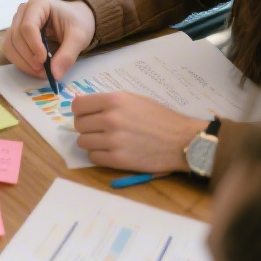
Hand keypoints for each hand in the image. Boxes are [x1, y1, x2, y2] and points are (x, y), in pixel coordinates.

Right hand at [4, 0, 95, 79]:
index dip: (34, 46)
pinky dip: (21, 62)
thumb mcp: (79, 37)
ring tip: (40, 71)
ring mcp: (16, 23)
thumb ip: (68, 54)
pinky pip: (11, 50)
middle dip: (28, 57)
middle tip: (44, 71)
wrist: (76, 19)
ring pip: (10, 45)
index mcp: (38, 4)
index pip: (27, 26)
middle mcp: (22, 12)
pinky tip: (34, 68)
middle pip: (16, 37)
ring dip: (22, 62)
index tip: (44, 61)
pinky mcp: (15, 34)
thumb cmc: (77, 22)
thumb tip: (55, 75)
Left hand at [72, 92, 208, 172]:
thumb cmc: (160, 118)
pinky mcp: (118, 160)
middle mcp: (111, 119)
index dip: (80, 112)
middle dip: (87, 128)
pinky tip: (112, 152)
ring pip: (82, 142)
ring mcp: (113, 140)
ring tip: (107, 141)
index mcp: (114, 100)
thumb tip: (77, 102)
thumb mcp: (134, 99)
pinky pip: (93, 157)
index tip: (87, 116)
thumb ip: (107, 101)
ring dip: (92, 142)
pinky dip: (99, 156)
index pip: (77, 106)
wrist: (183, 141)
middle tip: (101, 130)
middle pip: (79, 125)